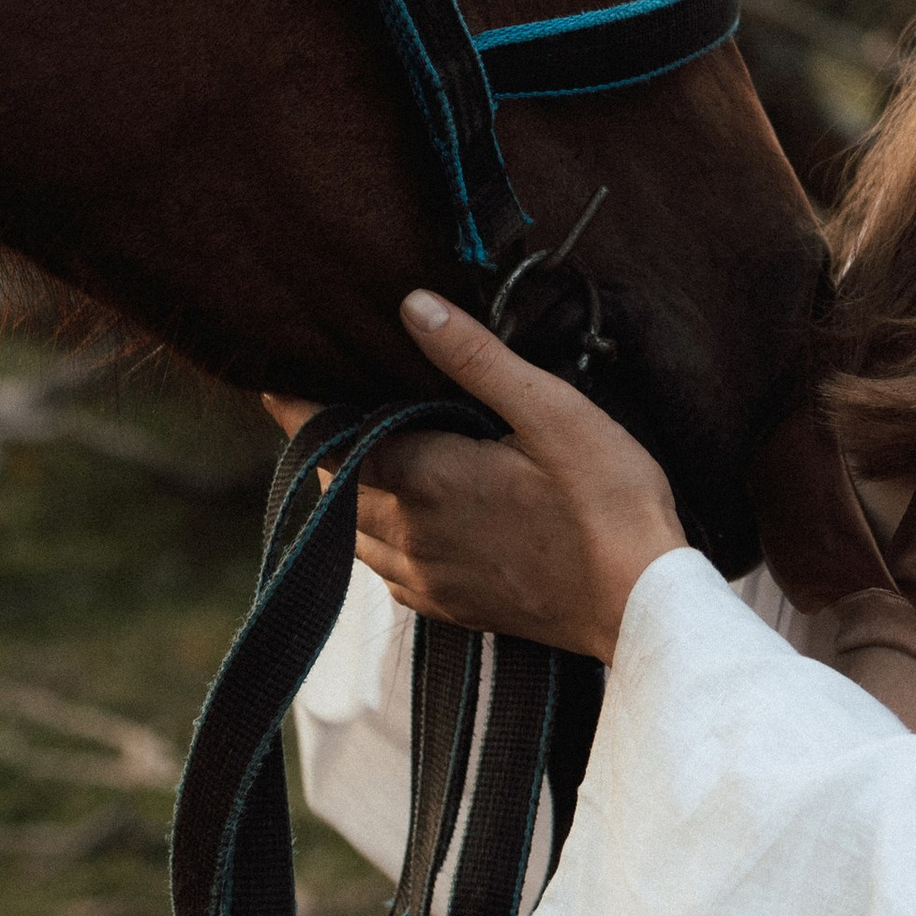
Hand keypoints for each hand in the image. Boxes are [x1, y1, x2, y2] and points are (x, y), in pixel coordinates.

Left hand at [263, 290, 682, 663]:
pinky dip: (374, 538)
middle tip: (321, 408)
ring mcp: (429, 578)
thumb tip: (412, 307)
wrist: (642, 606)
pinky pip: (386, 571)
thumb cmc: (608, 502)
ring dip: (346, 496)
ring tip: (356, 457)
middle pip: (336, 487)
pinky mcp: (452, 608)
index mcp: (427, 479)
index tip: (274, 381)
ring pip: (354, 534)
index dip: (300, 409)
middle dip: (322, 449)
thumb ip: (476, 359)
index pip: (335, 439)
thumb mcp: (552, 411)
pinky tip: (402, 520)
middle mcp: (411, 534)